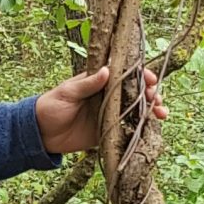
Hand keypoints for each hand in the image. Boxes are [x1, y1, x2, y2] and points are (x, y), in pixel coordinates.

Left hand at [35, 63, 167, 155]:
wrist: (40, 133)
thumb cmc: (50, 106)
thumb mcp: (67, 92)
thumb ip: (87, 84)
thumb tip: (107, 71)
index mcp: (98, 81)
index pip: (124, 74)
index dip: (140, 75)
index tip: (150, 79)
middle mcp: (107, 95)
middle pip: (135, 91)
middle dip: (151, 93)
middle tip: (158, 98)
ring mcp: (109, 113)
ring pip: (136, 109)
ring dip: (151, 110)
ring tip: (162, 113)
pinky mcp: (107, 130)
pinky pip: (128, 128)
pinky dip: (141, 128)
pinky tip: (153, 128)